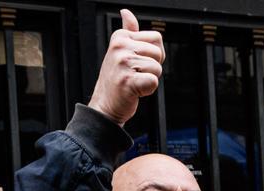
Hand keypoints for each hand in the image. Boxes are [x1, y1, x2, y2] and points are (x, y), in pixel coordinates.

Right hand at [87, 9, 164, 125]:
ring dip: (150, 79)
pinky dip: (148, 90)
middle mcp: (119, 47)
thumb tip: (126, 12)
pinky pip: (153, 81)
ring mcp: (122, 64)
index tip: (138, 62)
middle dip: (153, 67)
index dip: (153, 53)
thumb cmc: (115, 79)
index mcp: (120, 37)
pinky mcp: (127, 81)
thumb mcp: (119, 50)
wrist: (105, 105)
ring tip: (134, 82)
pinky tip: (135, 91)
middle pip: (158, 53)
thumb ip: (128, 31)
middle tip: (136, 75)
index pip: (156, 38)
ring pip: (157, 68)